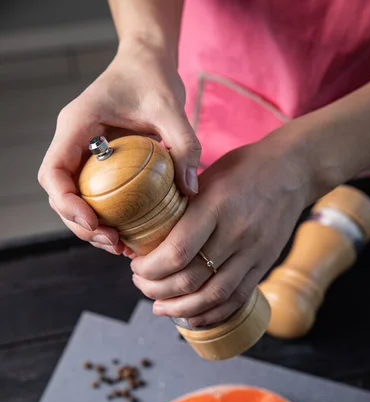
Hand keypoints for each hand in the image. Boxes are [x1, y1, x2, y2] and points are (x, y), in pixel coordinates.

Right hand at [37, 41, 200, 255]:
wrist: (147, 62)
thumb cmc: (153, 78)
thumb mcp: (171, 108)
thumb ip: (184, 145)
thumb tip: (190, 191)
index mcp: (76, 126)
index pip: (54, 171)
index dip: (66, 203)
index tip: (93, 223)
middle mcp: (72, 142)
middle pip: (59, 194)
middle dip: (80, 224)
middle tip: (113, 243)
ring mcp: (82, 154)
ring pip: (73, 200)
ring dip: (91, 227)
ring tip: (120, 246)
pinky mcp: (97, 164)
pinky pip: (93, 196)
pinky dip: (105, 217)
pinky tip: (127, 235)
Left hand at [130, 126, 314, 325]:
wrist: (292, 171)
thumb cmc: (242, 169)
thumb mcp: (206, 176)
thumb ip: (180, 205)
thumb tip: (145, 236)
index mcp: (216, 206)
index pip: (177, 252)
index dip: (150, 268)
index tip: (136, 266)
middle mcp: (236, 232)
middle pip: (191, 279)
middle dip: (157, 289)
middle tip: (142, 285)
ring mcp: (254, 252)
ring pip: (213, 296)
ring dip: (181, 308)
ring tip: (161, 307)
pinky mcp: (264, 264)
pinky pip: (237, 298)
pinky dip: (212, 313)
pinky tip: (192, 317)